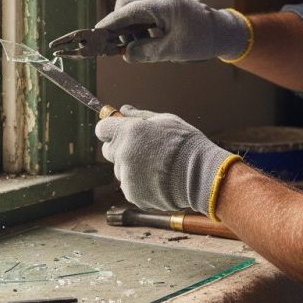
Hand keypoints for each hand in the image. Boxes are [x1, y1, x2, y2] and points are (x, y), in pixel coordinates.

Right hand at [95, 0, 248, 62]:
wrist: (222, 31)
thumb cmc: (201, 40)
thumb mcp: (173, 50)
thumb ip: (146, 52)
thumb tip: (126, 53)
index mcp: (162, 5)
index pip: (127, 11)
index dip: (109, 23)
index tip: (96, 33)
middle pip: (126, 2)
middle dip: (119, 22)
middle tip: (120, 43)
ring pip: (133, 4)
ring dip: (130, 24)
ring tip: (140, 44)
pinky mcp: (164, 0)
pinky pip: (143, 7)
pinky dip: (139, 22)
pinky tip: (148, 37)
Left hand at [95, 105, 232, 213]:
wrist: (201, 175)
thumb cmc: (185, 144)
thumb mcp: (165, 120)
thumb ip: (139, 115)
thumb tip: (124, 109)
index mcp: (128, 131)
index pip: (101, 129)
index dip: (110, 130)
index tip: (119, 132)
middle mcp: (123, 153)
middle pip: (108, 151)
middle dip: (121, 149)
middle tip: (143, 150)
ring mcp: (126, 175)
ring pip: (120, 170)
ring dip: (131, 168)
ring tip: (156, 167)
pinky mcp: (132, 193)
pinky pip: (130, 186)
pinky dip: (139, 185)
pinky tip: (158, 180)